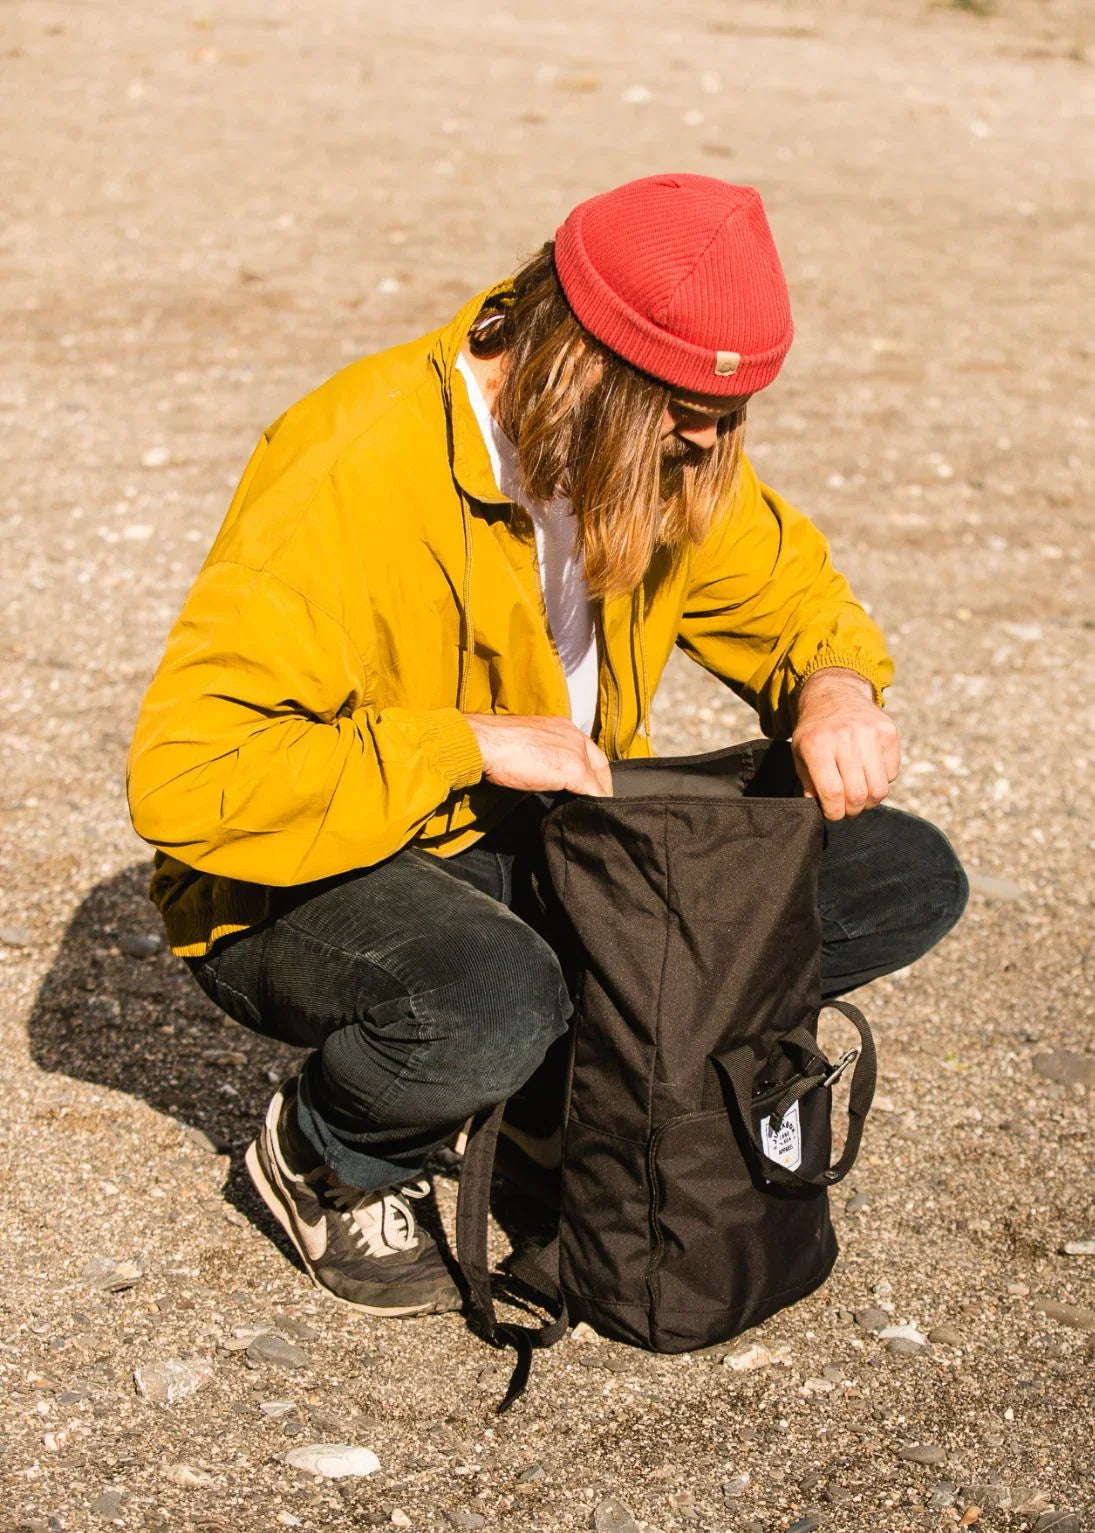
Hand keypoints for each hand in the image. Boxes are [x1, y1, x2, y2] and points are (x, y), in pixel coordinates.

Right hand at [464, 714, 613, 797]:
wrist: (485, 743)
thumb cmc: (495, 744)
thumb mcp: (525, 745)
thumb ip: (540, 755)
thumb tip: (540, 771)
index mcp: (560, 726)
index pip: (586, 748)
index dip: (590, 768)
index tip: (588, 783)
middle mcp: (573, 735)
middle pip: (599, 763)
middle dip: (601, 782)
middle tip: (597, 800)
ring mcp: (575, 752)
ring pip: (598, 779)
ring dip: (597, 795)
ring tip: (591, 810)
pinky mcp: (574, 771)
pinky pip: (594, 792)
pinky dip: (595, 804)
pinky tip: (590, 815)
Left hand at [790, 668, 899, 819]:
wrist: (835, 694)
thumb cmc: (815, 731)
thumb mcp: (800, 752)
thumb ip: (808, 781)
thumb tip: (819, 806)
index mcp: (817, 745)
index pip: (831, 792)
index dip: (834, 812)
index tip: (833, 814)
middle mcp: (844, 738)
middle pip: (857, 794)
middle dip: (852, 810)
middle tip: (847, 808)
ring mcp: (870, 734)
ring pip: (878, 789)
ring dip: (870, 801)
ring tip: (860, 796)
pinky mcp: (889, 732)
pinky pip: (891, 773)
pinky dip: (881, 781)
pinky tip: (869, 773)